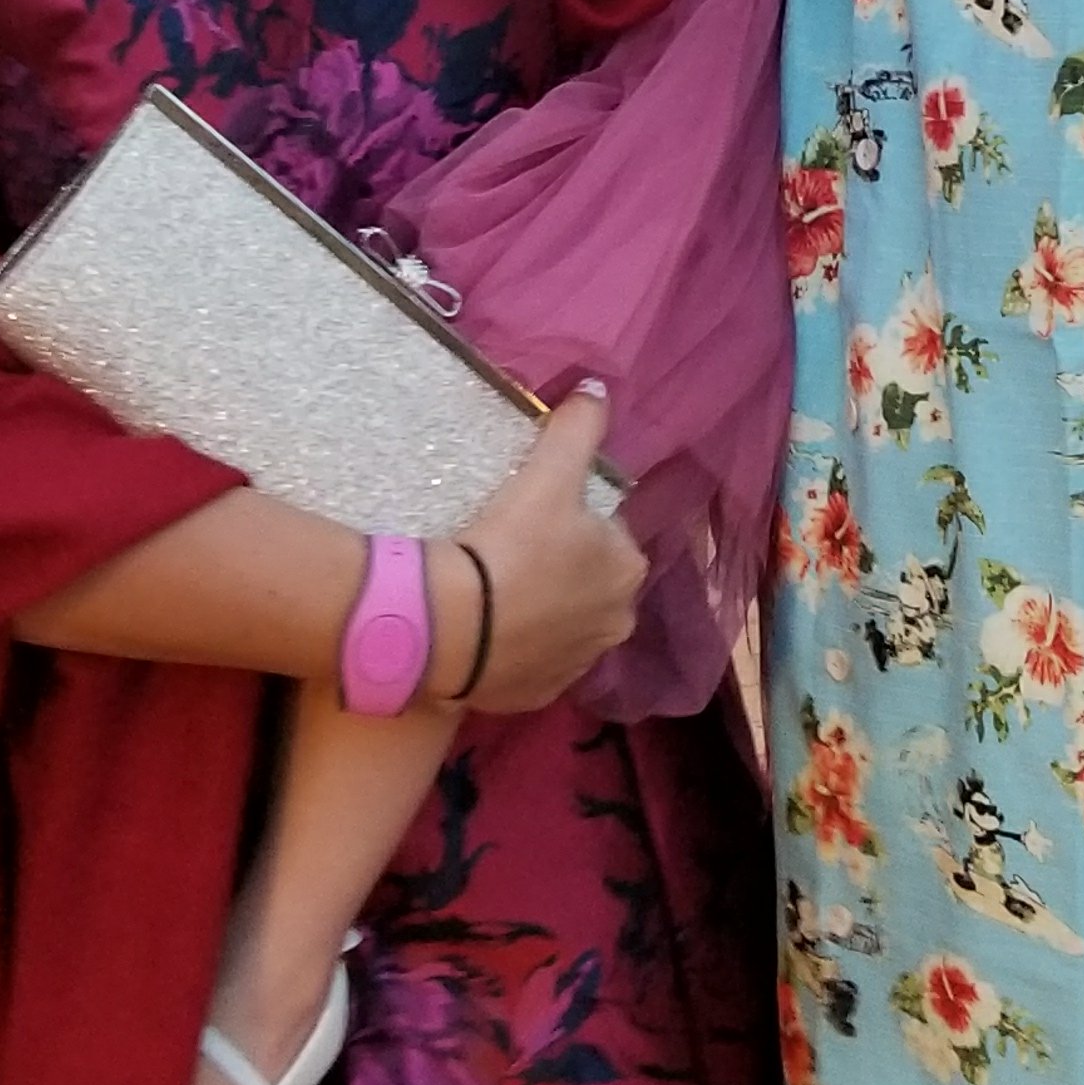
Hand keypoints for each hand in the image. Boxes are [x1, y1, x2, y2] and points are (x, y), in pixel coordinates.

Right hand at [450, 388, 645, 712]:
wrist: (456, 628)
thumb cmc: (512, 543)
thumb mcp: (548, 473)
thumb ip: (578, 427)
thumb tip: (598, 388)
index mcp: (627, 569)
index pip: (607, 534)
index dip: (572, 520)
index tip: (533, 515)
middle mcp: (617, 623)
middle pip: (589, 581)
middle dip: (562, 568)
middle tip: (511, 550)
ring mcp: (578, 665)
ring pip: (564, 624)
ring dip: (541, 609)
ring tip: (496, 590)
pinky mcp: (540, 695)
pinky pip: (533, 661)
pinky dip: (518, 647)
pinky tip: (488, 629)